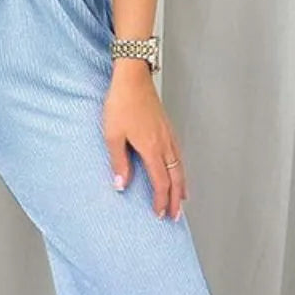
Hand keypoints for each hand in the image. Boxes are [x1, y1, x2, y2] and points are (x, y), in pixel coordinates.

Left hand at [103, 60, 187, 218]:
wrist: (133, 78)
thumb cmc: (121, 104)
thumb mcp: (113, 135)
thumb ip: (118, 162)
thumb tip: (121, 185)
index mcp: (152, 148)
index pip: (161, 182)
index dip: (161, 200)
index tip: (159, 214)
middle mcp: (164, 144)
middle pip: (175, 178)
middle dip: (175, 199)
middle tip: (174, 215)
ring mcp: (168, 135)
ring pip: (180, 166)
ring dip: (181, 185)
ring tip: (181, 199)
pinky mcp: (167, 127)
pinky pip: (178, 154)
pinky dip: (181, 169)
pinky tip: (177, 170)